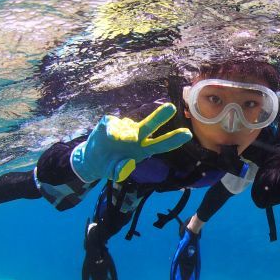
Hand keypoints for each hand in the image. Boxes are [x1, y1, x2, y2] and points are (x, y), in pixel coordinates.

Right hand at [71, 103, 191, 182]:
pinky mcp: (109, 123)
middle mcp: (136, 136)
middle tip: (171, 107)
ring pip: (128, 126)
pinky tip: (109, 135)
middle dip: (160, 116)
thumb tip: (128, 164)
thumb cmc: (109, 165)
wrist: (91, 160)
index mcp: (143, 149)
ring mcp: (123, 128)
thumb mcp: (114, 172)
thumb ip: (121, 171)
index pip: (161, 144)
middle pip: (150, 126)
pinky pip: (112, 124)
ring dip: (126, 133)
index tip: (187, 134)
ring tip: (118, 138)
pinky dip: (111, 129)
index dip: (174, 139)